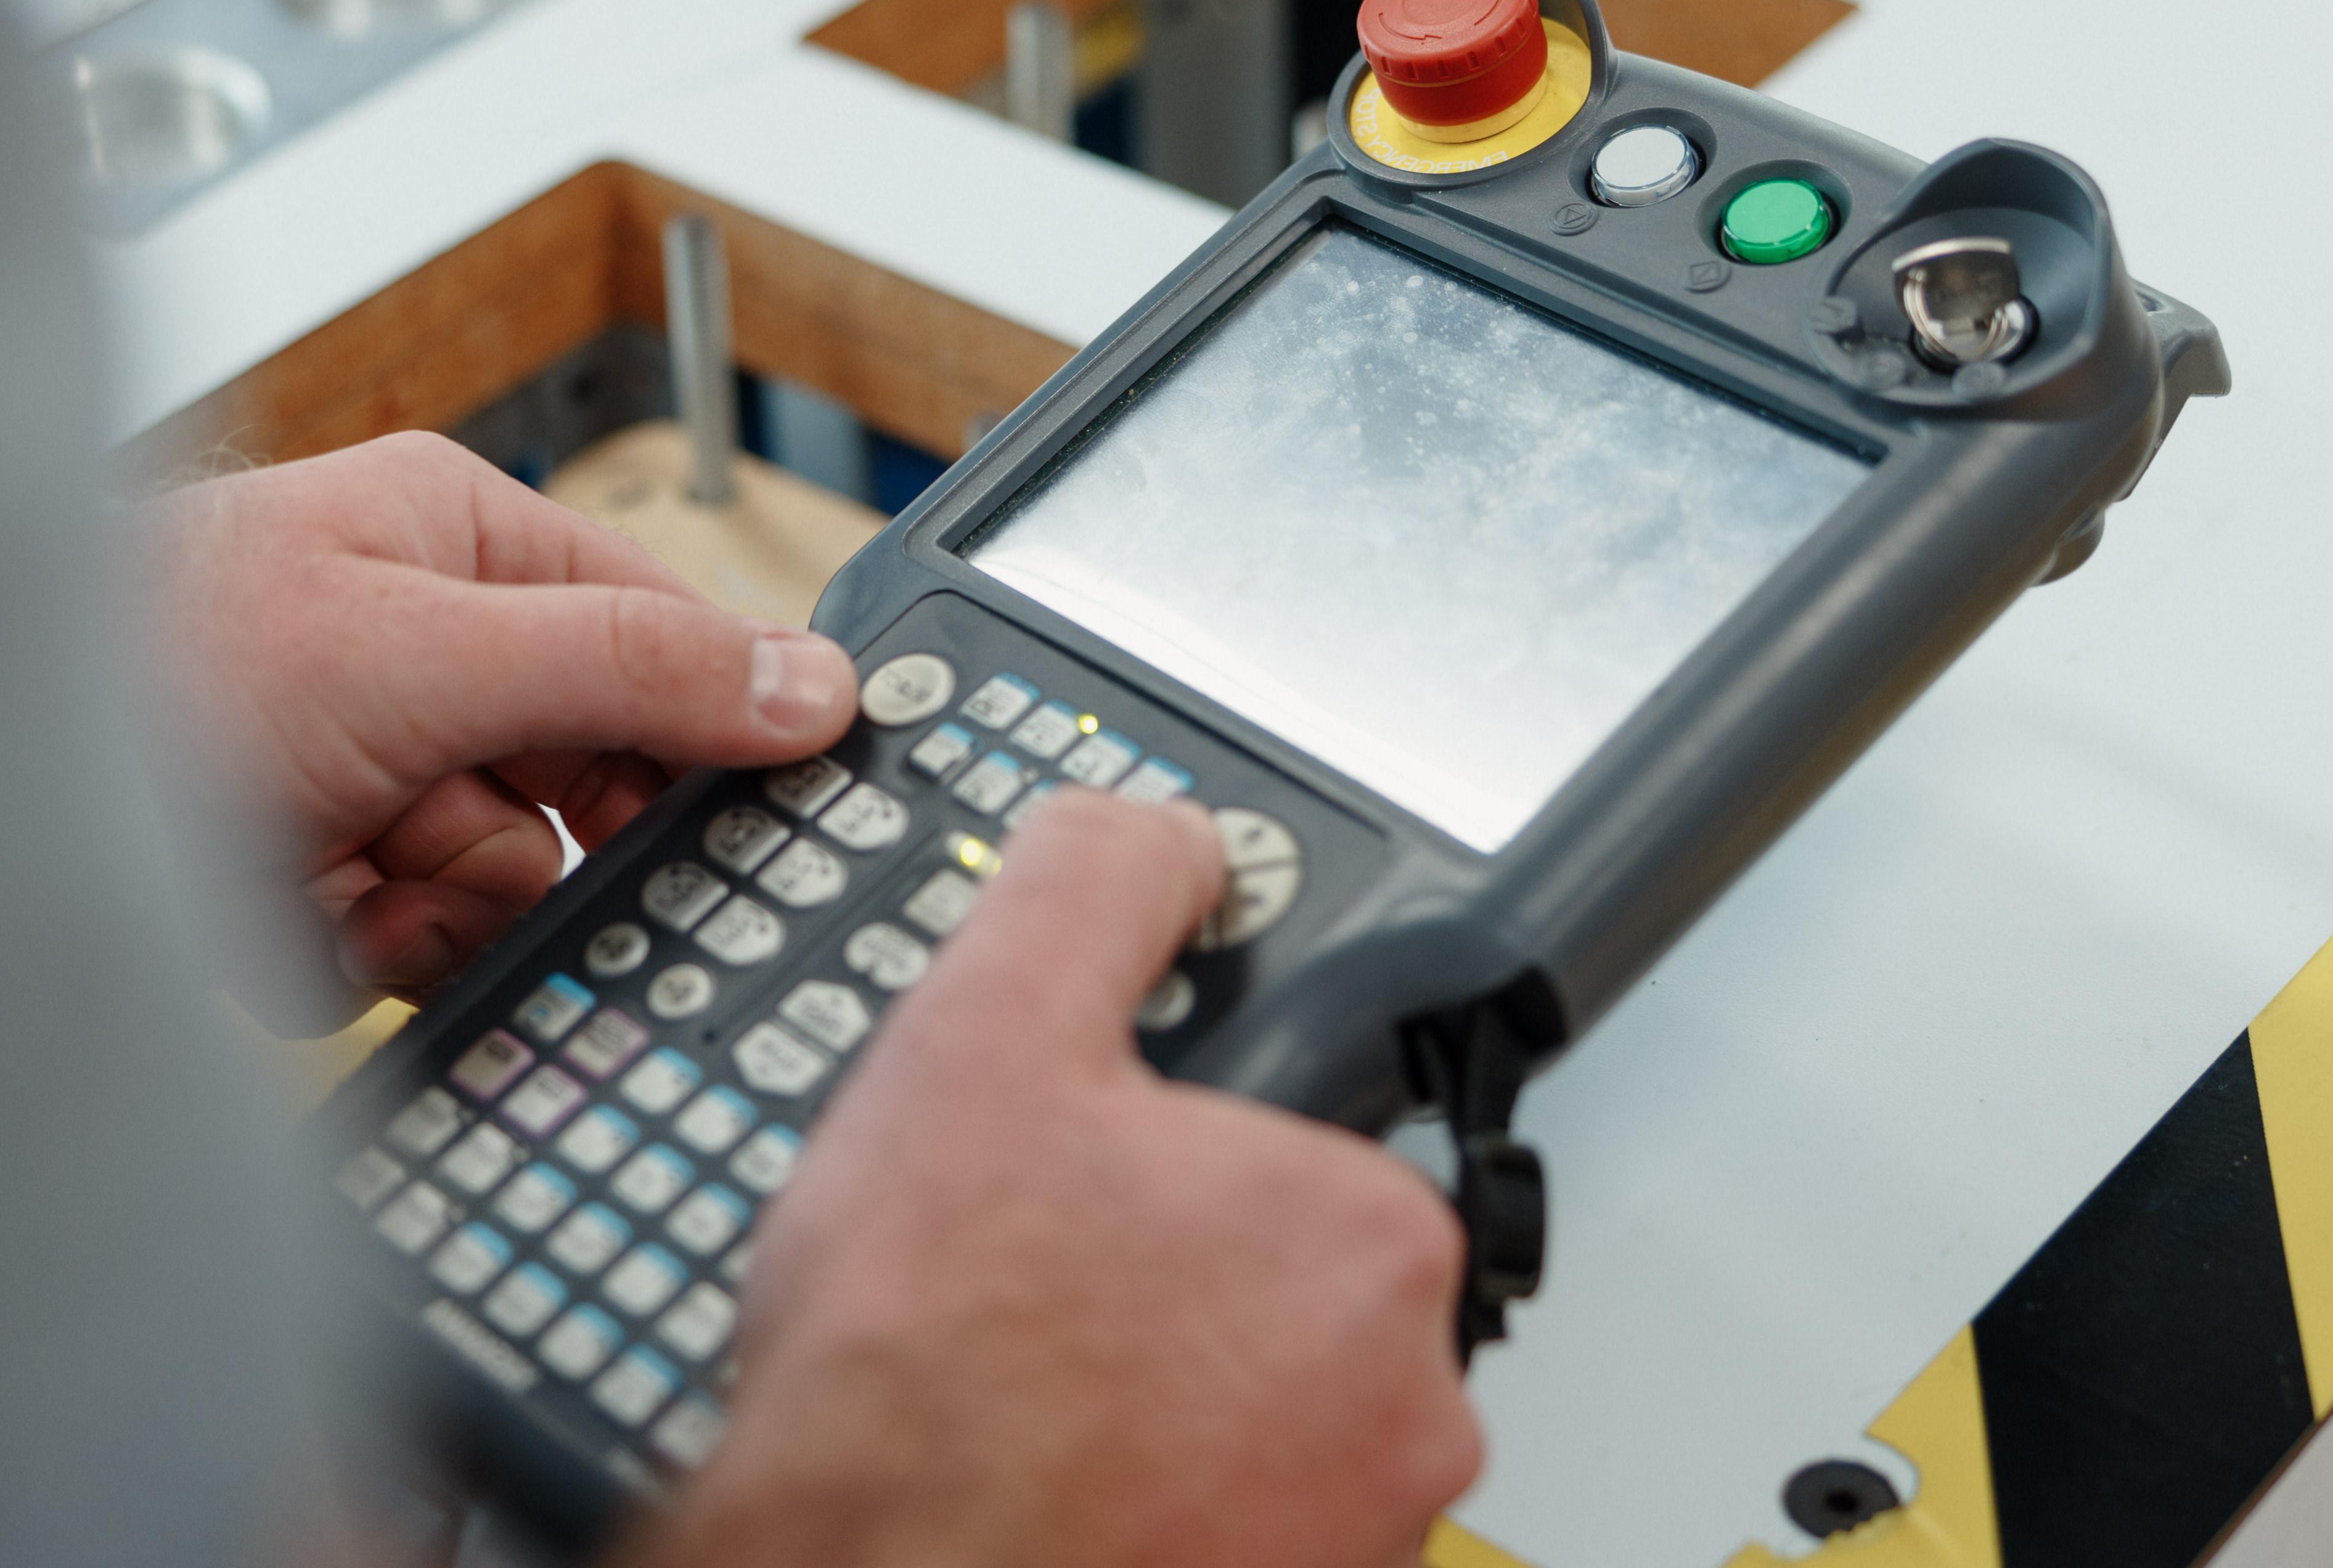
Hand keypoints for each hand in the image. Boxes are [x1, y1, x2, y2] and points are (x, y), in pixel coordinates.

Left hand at [148, 433, 857, 995]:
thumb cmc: (150, 656)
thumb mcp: (422, 651)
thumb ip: (625, 665)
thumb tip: (808, 680)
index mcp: (455, 540)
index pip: (651, 635)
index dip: (691, 736)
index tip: (725, 825)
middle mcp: (409, 646)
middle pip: (573, 788)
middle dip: (508, 844)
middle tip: (442, 842)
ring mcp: (353, 765)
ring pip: (488, 888)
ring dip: (422, 910)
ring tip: (333, 873)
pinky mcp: (297, 870)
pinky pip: (396, 953)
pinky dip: (345, 956)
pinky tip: (269, 908)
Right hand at [645, 792, 1483, 1567]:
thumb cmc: (921, 1372)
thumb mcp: (983, 1034)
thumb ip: (1093, 888)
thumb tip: (1160, 833)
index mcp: (1375, 1235)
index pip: (1304, 1142)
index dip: (1173, 1149)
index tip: (1082, 1190)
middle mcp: (1411, 1404)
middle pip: (1278, 1285)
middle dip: (1163, 1276)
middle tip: (1029, 1291)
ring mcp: (1360, 1533)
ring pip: (1254, 1412)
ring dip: (1160, 1394)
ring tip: (1024, 1388)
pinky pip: (1232, 1522)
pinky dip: (1153, 1500)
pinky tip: (1048, 1475)